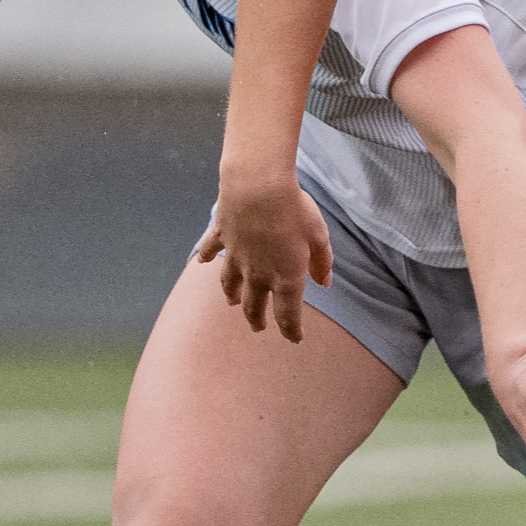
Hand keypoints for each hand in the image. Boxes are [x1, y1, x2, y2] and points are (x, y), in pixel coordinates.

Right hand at [197, 172, 332, 337]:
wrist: (257, 186)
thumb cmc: (294, 210)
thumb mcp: (318, 237)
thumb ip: (322, 263)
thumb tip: (325, 284)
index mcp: (285, 277)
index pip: (287, 314)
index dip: (291, 330)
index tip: (294, 338)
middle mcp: (257, 274)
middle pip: (254, 305)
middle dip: (257, 319)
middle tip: (258, 327)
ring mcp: (235, 256)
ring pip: (230, 284)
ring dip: (231, 296)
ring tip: (232, 303)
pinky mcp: (221, 236)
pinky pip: (210, 250)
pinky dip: (205, 256)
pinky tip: (201, 262)